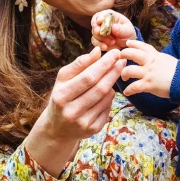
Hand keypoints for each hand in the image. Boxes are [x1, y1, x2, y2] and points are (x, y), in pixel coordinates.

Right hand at [26, 47, 124, 175]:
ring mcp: (83, 123)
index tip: (115, 53)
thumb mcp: (64, 79)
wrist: (57, 127)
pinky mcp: (93, 130)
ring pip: (106, 98)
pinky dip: (110, 97)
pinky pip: (108, 108)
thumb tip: (98, 51)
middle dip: (113, 72)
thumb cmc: (62, 96)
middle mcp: (72, 112)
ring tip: (113, 74)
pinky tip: (107, 92)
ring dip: (112, 84)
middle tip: (122, 60)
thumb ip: (80, 64)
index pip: (88, 77)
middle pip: (100, 88)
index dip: (104, 64)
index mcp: (62, 96)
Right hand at [91, 10, 135, 49]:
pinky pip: (95, 42)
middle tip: (105, 35)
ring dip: (102, 39)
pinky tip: (105, 47)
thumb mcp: (128, 30)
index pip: (101, 15)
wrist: (127, 43)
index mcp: (109, 16)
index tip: (100, 22)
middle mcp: (102, 22)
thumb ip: (121, 29)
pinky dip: (99, 45)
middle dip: (98, 30)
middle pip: (95, 24)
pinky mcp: (98, 40)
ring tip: (112, 42)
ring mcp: (99, 31)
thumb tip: (113, 27)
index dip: (99, 18)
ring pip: (94, 34)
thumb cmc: (128, 33)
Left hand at [119, 39, 176, 98]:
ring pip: (129, 70)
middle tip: (120, 58)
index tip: (127, 43)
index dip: (133, 44)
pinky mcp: (148, 84)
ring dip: (124, 74)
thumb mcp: (166, 60)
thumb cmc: (178, 71)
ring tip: (124, 78)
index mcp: (154, 56)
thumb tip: (153, 58)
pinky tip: (127, 92)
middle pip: (131, 54)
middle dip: (123, 55)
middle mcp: (149, 62)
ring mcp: (148, 73)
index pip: (142, 46)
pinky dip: (129, 90)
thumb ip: (157, 58)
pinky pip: (134, 87)